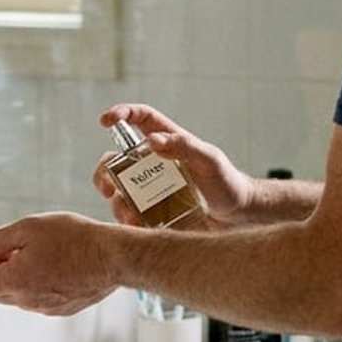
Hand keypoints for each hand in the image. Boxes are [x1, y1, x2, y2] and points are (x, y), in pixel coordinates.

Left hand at [0, 212, 117, 315]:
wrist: (113, 257)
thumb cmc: (76, 239)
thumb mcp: (28, 228)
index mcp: (15, 281)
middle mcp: (27, 301)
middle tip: (12, 246)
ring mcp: (44, 308)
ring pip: (16, 295)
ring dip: (16, 275)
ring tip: (37, 251)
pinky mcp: (60, 310)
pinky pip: (36, 298)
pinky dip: (36, 283)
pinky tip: (53, 263)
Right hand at [94, 103, 255, 225]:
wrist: (237, 218)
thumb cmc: (227, 181)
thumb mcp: (209, 159)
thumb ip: (184, 145)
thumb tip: (151, 140)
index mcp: (167, 142)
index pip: (140, 119)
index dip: (121, 114)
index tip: (105, 120)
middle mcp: (153, 164)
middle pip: (116, 160)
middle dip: (103, 171)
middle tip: (107, 186)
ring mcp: (150, 189)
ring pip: (118, 191)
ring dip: (116, 202)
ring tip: (130, 216)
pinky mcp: (152, 213)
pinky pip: (129, 215)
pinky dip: (126, 221)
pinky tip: (137, 227)